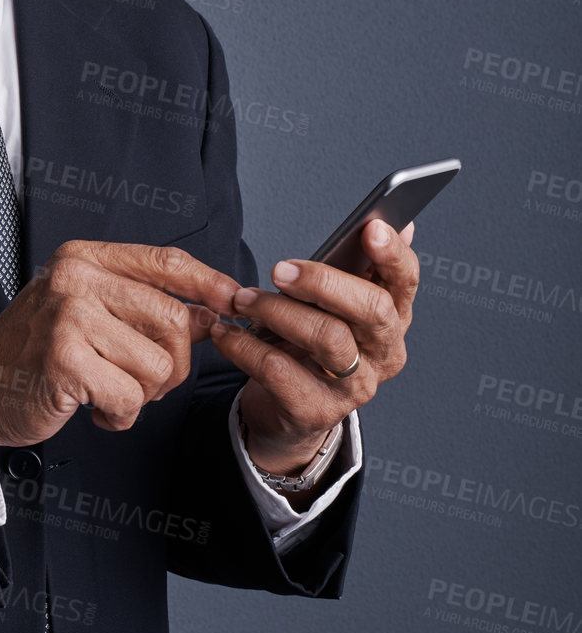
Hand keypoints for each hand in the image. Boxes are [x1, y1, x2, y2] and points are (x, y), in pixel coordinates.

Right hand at [0, 240, 239, 459]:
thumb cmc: (34, 353)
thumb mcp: (87, 312)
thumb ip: (143, 306)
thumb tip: (210, 313)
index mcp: (84, 259)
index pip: (166, 261)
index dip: (209, 283)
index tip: (234, 303)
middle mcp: (76, 278)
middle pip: (173, 320)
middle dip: (173, 364)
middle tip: (141, 382)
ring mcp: (69, 316)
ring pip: (158, 365)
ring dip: (142, 395)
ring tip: (107, 392)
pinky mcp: (65, 360)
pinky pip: (130, 398)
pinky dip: (120, 417)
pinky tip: (94, 409)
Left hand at [207, 220, 418, 474]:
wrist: (287, 410)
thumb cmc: (308, 342)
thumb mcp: (332, 305)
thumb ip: (356, 266)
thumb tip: (391, 220)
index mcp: (392, 318)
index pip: (405, 282)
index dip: (393, 254)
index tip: (370, 227)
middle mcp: (384, 353)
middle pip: (372, 310)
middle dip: (324, 282)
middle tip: (279, 269)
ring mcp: (356, 387)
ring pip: (328, 339)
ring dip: (278, 311)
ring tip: (243, 300)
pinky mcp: (318, 412)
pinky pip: (282, 372)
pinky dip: (247, 347)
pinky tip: (227, 333)